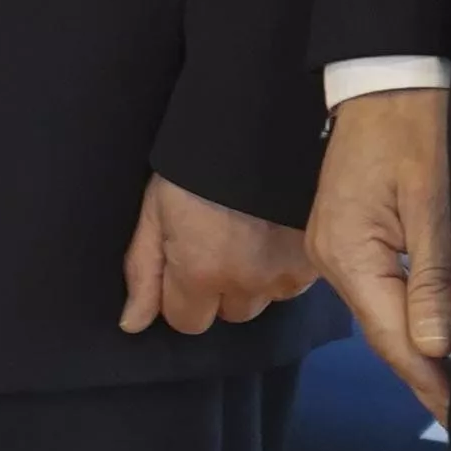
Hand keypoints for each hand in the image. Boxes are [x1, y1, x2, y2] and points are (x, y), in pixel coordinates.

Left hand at [121, 174, 320, 335]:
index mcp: (202, 273)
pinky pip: (293, 284)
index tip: (186, 265)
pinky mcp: (317, 260)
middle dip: (221, 289)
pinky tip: (274, 234)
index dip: (181, 297)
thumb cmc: (195, 165)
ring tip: (250, 235)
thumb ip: (143, 271)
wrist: (262, 126)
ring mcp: (286, 273)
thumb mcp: (155, 210)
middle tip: (221, 244)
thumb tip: (132, 324)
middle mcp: (247, 283)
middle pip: (229, 313)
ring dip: (254, 280)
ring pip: (263, 300)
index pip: (187, 322)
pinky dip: (282, 267)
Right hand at [312, 87, 450, 415]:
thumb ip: (435, 277)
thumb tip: (435, 346)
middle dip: (425, 376)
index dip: (430, 380)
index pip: (392, 336)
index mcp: (348, 253)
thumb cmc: (417, 128)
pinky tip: (434, 339)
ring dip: (418, 352)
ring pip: (381, 316)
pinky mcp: (348, 237)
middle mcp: (332, 257)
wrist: (389, 78)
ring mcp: (336, 248)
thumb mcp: (436, 202)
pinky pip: (380, 292)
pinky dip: (408, 321)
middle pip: (382, 334)